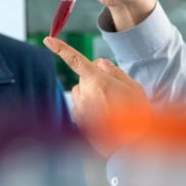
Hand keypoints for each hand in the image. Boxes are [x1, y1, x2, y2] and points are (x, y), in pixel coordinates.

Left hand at [43, 36, 152, 156]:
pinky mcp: (79, 121)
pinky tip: (105, 118)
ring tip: (111, 107)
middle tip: (115, 92)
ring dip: (91, 94)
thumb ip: (114, 71)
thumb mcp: (133, 87)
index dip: (61, 48)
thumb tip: (99, 63)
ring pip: (81, 92)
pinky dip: (90, 108)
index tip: (48, 39)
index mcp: (98, 82)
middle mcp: (85, 94)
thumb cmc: (138, 114)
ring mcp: (80, 109)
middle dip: (95, 79)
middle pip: (84, 78)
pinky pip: (81, 106)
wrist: (133, 146)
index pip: (76, 60)